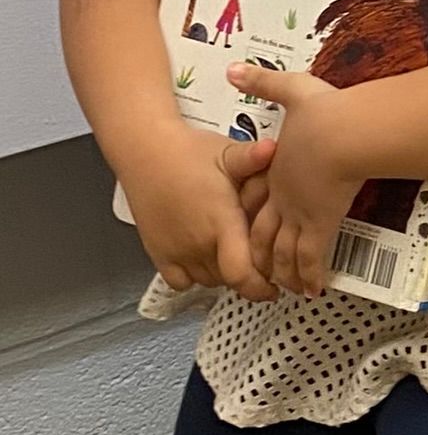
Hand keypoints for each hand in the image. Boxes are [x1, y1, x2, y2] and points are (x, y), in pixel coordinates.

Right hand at [122, 126, 278, 300]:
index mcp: (221, 223)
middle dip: (246, 275)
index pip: (241, 274)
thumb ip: (253, 157)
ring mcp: (176, 251)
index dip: (259, 287)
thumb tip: (274, 147)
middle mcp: (199, 243)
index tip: (274, 287)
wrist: (146, 152)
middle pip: (229, 280)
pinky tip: (204, 259)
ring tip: (232, 254)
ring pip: (208, 281)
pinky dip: (193, 278)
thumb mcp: (227, 153)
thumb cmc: (188, 152)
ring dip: (223, 274)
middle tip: (256, 261)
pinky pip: (179, 282)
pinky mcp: (158, 253)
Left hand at [227, 64, 356, 296]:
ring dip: (284, 271)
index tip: (249, 231)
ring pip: (284, 252)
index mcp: (276, 172)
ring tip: (286, 287)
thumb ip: (264, 82)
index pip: (257, 202)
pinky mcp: (322, 224)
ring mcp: (301, 213)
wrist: (344, 134)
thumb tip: (234, 69)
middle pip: (263, 234)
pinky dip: (311, 275)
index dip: (252, 219)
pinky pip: (311, 258)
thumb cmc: (325, 114)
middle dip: (260, 255)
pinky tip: (314, 289)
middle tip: (260, 272)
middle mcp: (283, 198)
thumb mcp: (293, 91)